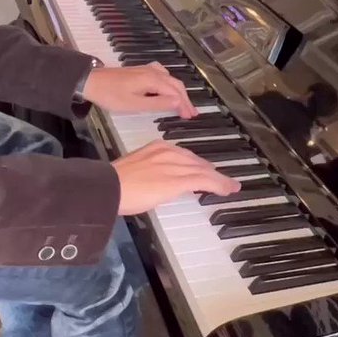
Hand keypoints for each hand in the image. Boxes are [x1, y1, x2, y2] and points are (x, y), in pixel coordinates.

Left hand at [82, 63, 196, 117]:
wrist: (91, 81)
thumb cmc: (111, 96)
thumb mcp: (135, 104)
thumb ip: (158, 103)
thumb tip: (179, 101)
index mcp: (153, 80)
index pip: (176, 93)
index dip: (185, 105)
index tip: (191, 116)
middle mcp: (154, 72)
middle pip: (176, 84)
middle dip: (185, 99)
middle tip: (191, 113)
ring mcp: (147, 69)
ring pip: (170, 79)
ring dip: (179, 91)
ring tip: (183, 104)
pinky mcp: (141, 70)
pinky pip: (163, 75)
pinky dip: (170, 83)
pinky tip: (168, 88)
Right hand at [113, 141, 239, 214]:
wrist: (107, 187)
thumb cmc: (113, 183)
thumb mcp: (135, 170)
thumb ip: (150, 171)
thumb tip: (157, 182)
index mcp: (157, 147)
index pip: (184, 155)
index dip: (197, 165)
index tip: (204, 171)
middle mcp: (168, 152)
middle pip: (196, 162)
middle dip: (210, 172)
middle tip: (221, 180)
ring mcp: (174, 165)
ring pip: (204, 171)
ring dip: (219, 180)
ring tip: (230, 186)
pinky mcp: (178, 180)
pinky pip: (205, 181)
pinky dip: (219, 185)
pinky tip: (228, 189)